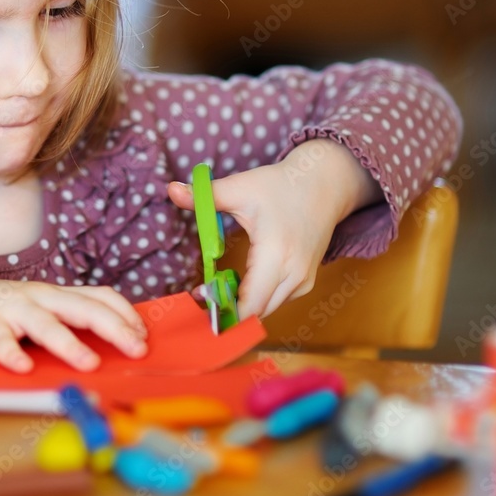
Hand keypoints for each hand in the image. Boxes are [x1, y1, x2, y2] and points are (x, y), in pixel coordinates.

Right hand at [0, 275, 147, 372]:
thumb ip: (69, 318)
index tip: (143, 336)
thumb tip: (113, 340)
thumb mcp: (41, 307)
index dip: (125, 314)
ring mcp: (13, 311)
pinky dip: (12, 354)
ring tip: (88, 363)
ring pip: (45, 324)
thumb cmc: (3, 309)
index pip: (100, 296)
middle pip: (83, 308)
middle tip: (136, 350)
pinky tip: (23, 368)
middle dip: (113, 328)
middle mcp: (40, 298)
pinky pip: (0, 341)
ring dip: (68, 343)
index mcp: (57, 294)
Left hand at [168, 140, 381, 320]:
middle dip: (227, 310)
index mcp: (276, 254)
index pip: (250, 304)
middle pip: (256, 312)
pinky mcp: (306, 282)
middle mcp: (294, 274)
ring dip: (241, 305)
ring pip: (266, 309)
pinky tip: (237, 283)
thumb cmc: (280, 186)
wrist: (325, 184)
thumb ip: (205, 196)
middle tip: (199, 296)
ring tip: (213, 289)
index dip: (223, 311)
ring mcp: (303, 281)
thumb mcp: (240, 187)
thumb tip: (170, 189)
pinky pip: (277, 300)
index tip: (199, 301)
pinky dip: (256, 298)